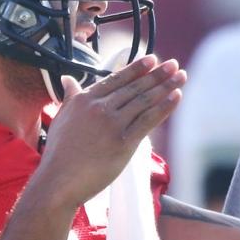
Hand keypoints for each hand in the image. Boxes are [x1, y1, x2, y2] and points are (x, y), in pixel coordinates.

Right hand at [37, 55, 185, 208]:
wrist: (58, 180)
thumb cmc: (59, 153)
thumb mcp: (62, 117)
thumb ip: (70, 97)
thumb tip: (68, 80)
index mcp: (85, 100)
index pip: (116, 79)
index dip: (137, 68)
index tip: (153, 59)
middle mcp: (100, 108)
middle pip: (134, 87)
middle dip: (157, 74)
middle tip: (174, 64)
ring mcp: (112, 124)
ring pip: (144, 101)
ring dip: (166, 86)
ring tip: (181, 75)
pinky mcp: (124, 142)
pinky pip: (149, 120)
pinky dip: (164, 107)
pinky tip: (176, 96)